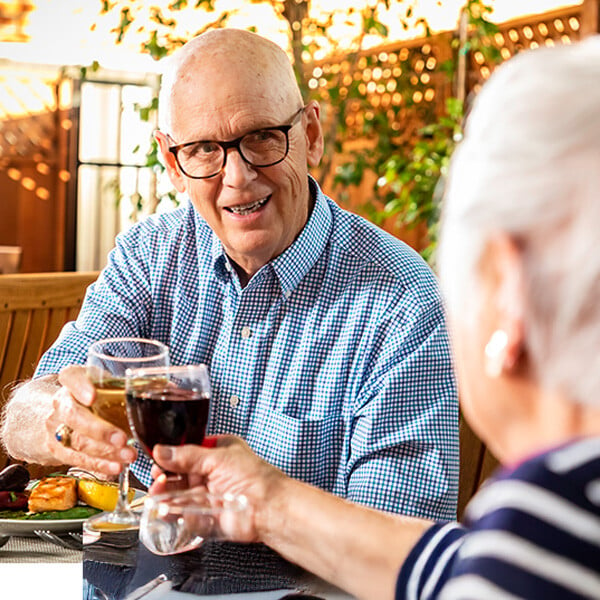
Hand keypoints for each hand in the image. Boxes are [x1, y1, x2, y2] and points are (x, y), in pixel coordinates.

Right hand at [45, 365, 135, 475]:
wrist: (64, 413)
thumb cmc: (95, 395)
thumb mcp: (107, 383)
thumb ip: (134, 385)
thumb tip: (170, 388)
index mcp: (73, 379)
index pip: (70, 376)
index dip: (80, 386)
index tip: (93, 396)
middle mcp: (61, 402)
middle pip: (73, 415)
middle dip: (99, 430)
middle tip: (122, 439)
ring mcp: (55, 427)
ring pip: (77, 441)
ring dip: (104, 452)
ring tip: (129, 456)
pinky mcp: (57, 449)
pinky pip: (77, 459)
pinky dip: (98, 465)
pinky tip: (116, 467)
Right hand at [149, 436, 287, 541]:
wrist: (269, 509)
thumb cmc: (256, 479)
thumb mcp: (218, 458)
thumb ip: (188, 456)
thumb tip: (163, 450)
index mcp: (217, 453)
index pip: (186, 451)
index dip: (171, 456)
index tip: (157, 458)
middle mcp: (211, 473)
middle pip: (178, 474)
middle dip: (165, 475)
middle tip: (159, 476)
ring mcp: (207, 494)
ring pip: (178, 494)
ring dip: (165, 493)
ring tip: (159, 491)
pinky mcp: (204, 515)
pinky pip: (183, 513)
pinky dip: (172, 511)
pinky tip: (165, 507)